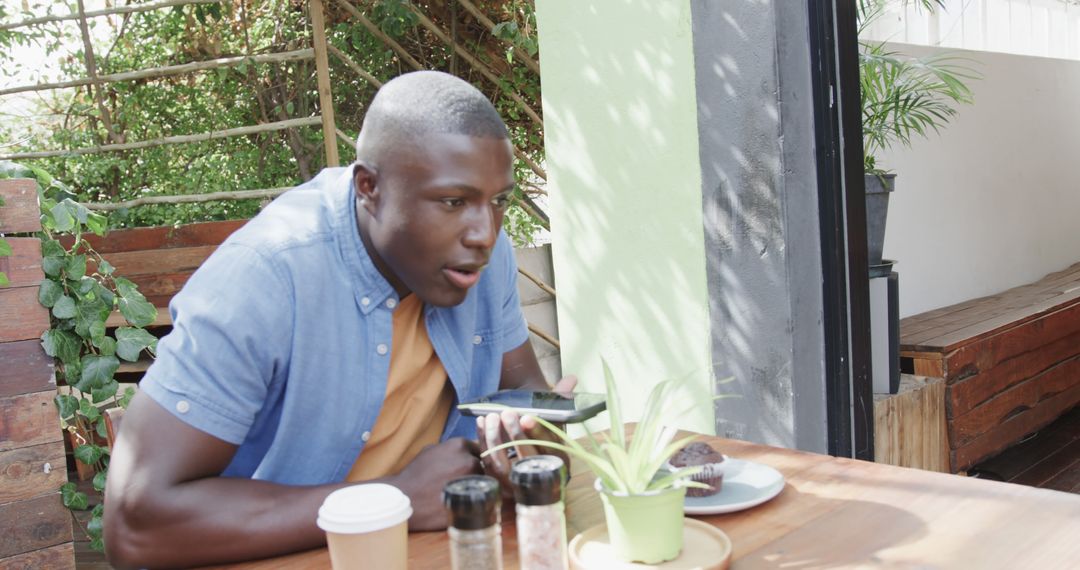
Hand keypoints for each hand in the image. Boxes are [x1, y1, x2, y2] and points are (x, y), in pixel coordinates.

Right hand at [389, 437, 482, 530]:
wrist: (405, 497)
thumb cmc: (415, 474)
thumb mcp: (430, 451)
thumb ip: (449, 448)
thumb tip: (463, 450)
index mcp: (460, 445)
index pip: (478, 448)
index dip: (473, 457)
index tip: (466, 465)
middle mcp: (469, 460)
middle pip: (482, 465)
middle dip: (475, 471)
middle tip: (462, 480)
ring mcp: (472, 480)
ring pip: (483, 481)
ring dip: (476, 485)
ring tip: (460, 490)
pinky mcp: (471, 497)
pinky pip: (480, 496)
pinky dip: (474, 498)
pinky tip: (462, 500)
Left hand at [477, 375, 577, 496]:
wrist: (528, 462)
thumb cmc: (541, 437)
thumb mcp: (553, 422)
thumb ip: (560, 401)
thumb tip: (571, 378)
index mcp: (558, 461)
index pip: (550, 448)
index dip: (538, 433)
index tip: (527, 417)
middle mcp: (539, 475)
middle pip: (526, 458)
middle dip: (515, 434)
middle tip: (507, 412)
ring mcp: (516, 483)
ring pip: (503, 464)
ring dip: (495, 438)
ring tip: (492, 416)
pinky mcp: (497, 482)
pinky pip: (487, 465)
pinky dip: (483, 443)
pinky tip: (482, 423)